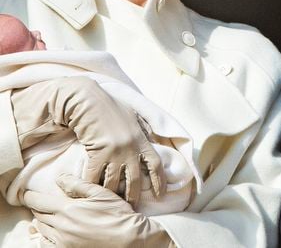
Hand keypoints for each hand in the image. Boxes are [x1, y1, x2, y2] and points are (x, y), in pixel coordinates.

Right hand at [11, 76, 165, 204]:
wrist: (90, 102)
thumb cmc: (111, 107)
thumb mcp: (133, 116)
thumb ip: (143, 128)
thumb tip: (151, 137)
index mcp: (141, 139)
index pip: (155, 164)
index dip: (159, 181)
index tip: (161, 194)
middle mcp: (131, 148)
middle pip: (135, 180)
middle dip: (133, 196)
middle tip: (131, 207)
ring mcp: (114, 153)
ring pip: (113, 184)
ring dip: (111, 195)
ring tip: (110, 203)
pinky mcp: (97, 154)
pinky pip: (95, 178)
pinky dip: (92, 187)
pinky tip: (91, 192)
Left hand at [24, 174, 172, 246]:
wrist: (128, 238)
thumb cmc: (116, 213)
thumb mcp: (100, 192)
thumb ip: (78, 185)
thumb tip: (60, 179)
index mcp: (68, 209)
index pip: (40, 202)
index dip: (31, 196)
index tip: (27, 193)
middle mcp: (61, 227)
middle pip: (39, 216)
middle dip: (38, 207)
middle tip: (38, 201)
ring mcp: (63, 242)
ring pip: (42, 230)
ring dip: (41, 221)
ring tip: (44, 215)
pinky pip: (46, 245)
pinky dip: (44, 237)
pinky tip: (50, 232)